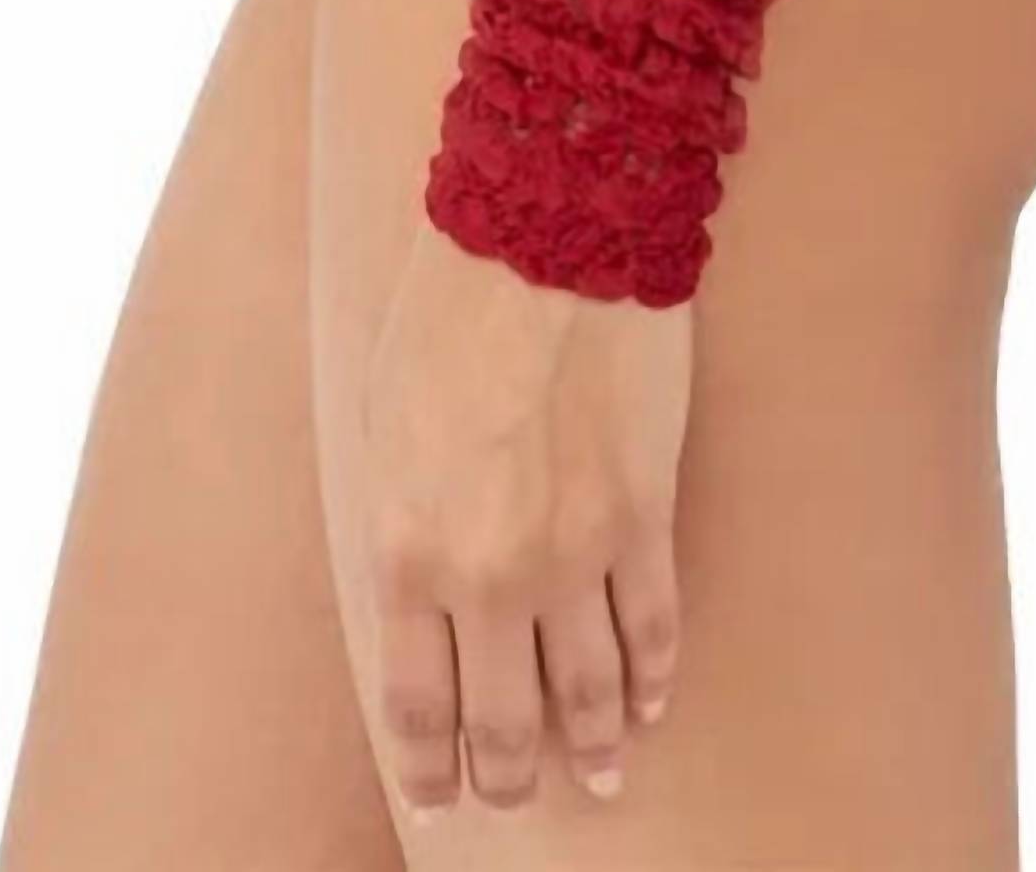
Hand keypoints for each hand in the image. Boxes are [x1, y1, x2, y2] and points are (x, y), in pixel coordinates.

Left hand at [359, 211, 692, 821]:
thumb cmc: (444, 315)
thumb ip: (403, 522)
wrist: (542, 238)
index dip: (428, 765)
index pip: (417, 702)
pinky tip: (649, 701)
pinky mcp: (643, 515)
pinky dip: (652, 676)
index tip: (436, 797)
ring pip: (589, 691)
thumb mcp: (382, 426)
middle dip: (505, 773)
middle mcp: (491, 574)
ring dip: (594, 744)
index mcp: (410, 551)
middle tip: (511, 795)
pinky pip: (653, 627)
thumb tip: (419, 590)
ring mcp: (576, 553)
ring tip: (597, 776)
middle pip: (503, 721)